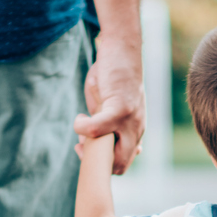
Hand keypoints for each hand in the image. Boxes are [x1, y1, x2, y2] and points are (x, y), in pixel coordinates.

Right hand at [75, 36, 144, 174]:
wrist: (124, 50)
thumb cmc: (114, 78)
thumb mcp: (113, 107)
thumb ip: (109, 126)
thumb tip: (94, 144)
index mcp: (135, 132)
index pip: (124, 164)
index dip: (103, 164)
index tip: (88, 147)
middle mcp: (136, 130)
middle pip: (121, 167)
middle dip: (96, 164)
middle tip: (81, 145)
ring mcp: (130, 121)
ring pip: (110, 155)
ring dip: (88, 147)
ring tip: (82, 126)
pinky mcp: (120, 108)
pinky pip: (95, 129)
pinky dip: (82, 127)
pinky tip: (80, 117)